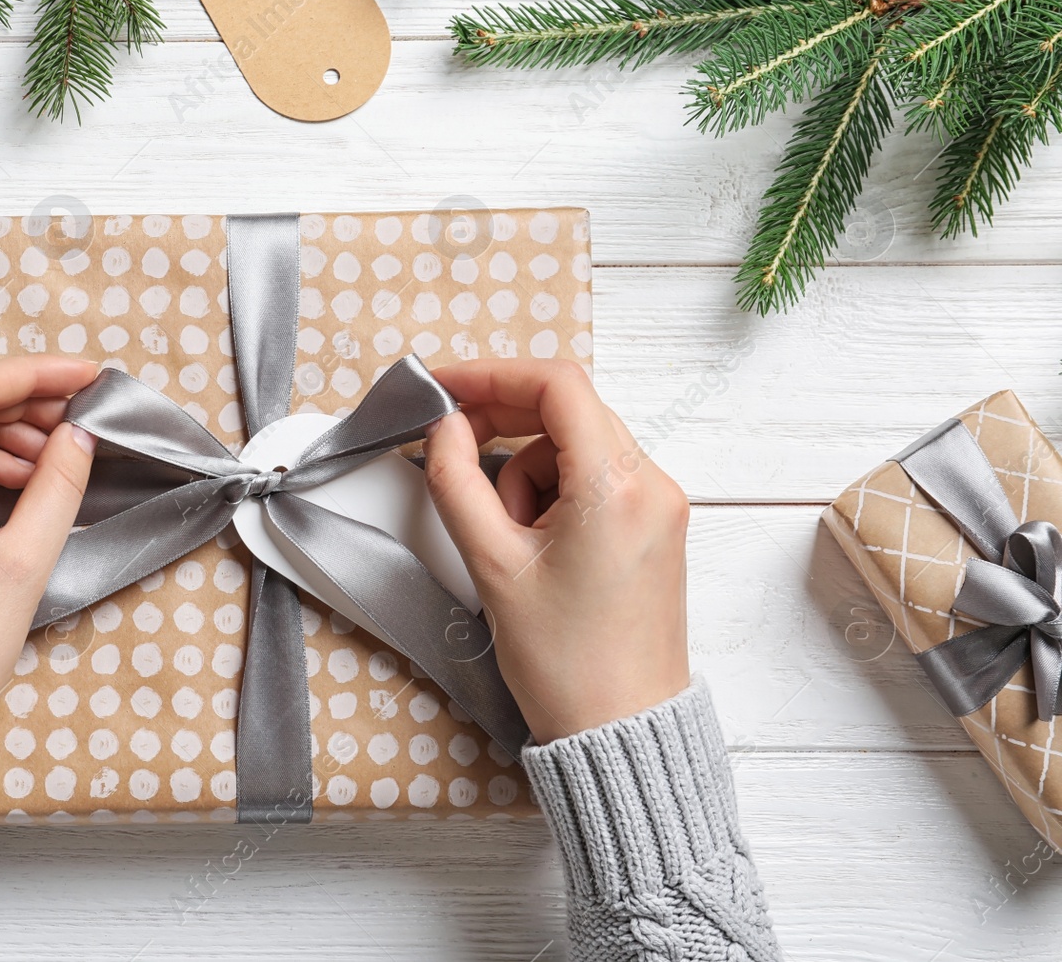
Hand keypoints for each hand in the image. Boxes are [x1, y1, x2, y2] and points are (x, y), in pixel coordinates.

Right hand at [423, 359, 689, 742]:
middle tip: (450, 448)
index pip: (557, 386)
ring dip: (525, 470)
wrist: (619, 731)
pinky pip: (593, 479)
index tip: (444, 387)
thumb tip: (445, 428)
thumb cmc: (567, 663)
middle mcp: (653, 485)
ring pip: (575, 446)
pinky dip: (550, 493)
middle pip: (568, 409)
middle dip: (502, 423)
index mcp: (619, 488)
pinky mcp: (654, 528)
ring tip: (504, 538)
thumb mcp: (492, 565)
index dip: (491, 374)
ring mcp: (660, 506)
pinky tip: (530, 544)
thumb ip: (458, 482)